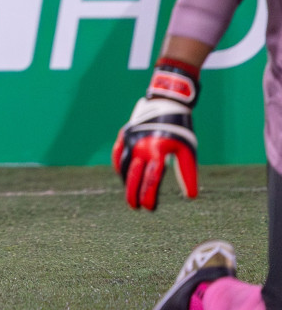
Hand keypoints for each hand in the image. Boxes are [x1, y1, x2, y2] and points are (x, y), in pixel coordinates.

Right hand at [114, 65, 199, 209]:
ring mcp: (130, 139)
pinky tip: (123, 174)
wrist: (167, 101)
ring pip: (125, 166)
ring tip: (130, 194)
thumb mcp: (187, 150)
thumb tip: (191, 196)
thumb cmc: (180, 128)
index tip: (149, 208)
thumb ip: (187, 173)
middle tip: (135, 207)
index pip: (151, 178)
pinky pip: (119, 154)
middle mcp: (140, 146)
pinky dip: (121, 166)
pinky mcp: (125, 134)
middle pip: (134, 175)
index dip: (148, 195)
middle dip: (133, 193)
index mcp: (157, 150)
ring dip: (126, 181)